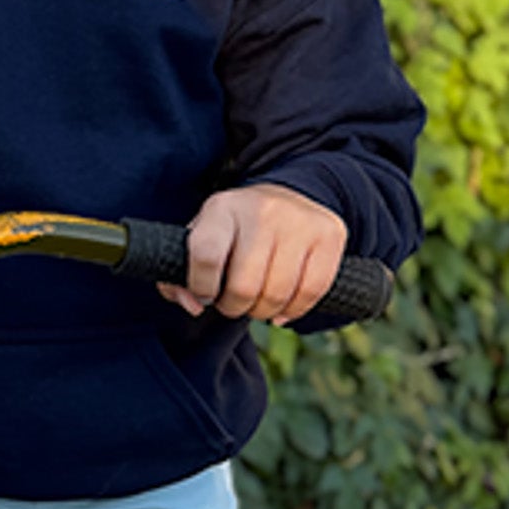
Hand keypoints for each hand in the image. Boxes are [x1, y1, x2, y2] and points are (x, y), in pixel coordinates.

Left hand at [157, 183, 347, 324]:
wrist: (288, 196)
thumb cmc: (234, 232)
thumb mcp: (201, 241)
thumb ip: (179, 279)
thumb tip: (195, 306)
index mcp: (222, 208)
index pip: (205, 255)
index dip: (202, 287)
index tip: (206, 294)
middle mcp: (263, 210)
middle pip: (244, 286)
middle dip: (234, 307)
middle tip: (234, 302)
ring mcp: (300, 221)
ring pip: (277, 294)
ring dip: (263, 312)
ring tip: (257, 303)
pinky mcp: (330, 234)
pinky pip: (311, 292)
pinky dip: (294, 310)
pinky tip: (282, 307)